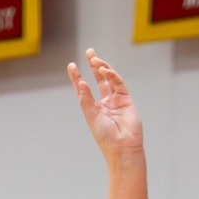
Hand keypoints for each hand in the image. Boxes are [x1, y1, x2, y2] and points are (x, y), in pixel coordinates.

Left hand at [68, 49, 142, 164]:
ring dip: (102, 67)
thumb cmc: (105, 136)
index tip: (72, 66)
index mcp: (94, 108)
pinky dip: (112, 75)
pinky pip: (118, 84)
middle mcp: (105, 102)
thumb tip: (81, 83)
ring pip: (109, 78)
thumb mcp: (91, 116)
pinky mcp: (126, 99)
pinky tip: (104, 71)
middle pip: (99, 79)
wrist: (122, 146)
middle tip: (89, 52)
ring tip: (95, 60)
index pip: (84, 88)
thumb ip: (86, 99)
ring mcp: (116, 100)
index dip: (77, 77)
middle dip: (95, 65)